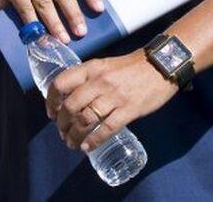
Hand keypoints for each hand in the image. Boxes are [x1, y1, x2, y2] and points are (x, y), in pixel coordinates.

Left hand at [46, 49, 177, 151]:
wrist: (161, 66)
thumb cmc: (131, 67)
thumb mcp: (105, 65)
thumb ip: (89, 79)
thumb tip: (71, 100)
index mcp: (92, 68)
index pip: (61, 83)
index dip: (51, 101)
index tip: (51, 113)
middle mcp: (99, 82)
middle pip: (71, 106)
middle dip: (62, 124)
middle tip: (62, 132)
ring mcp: (114, 96)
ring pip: (85, 120)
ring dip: (74, 135)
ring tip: (72, 143)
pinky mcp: (129, 109)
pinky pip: (106, 128)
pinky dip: (94, 140)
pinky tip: (87, 146)